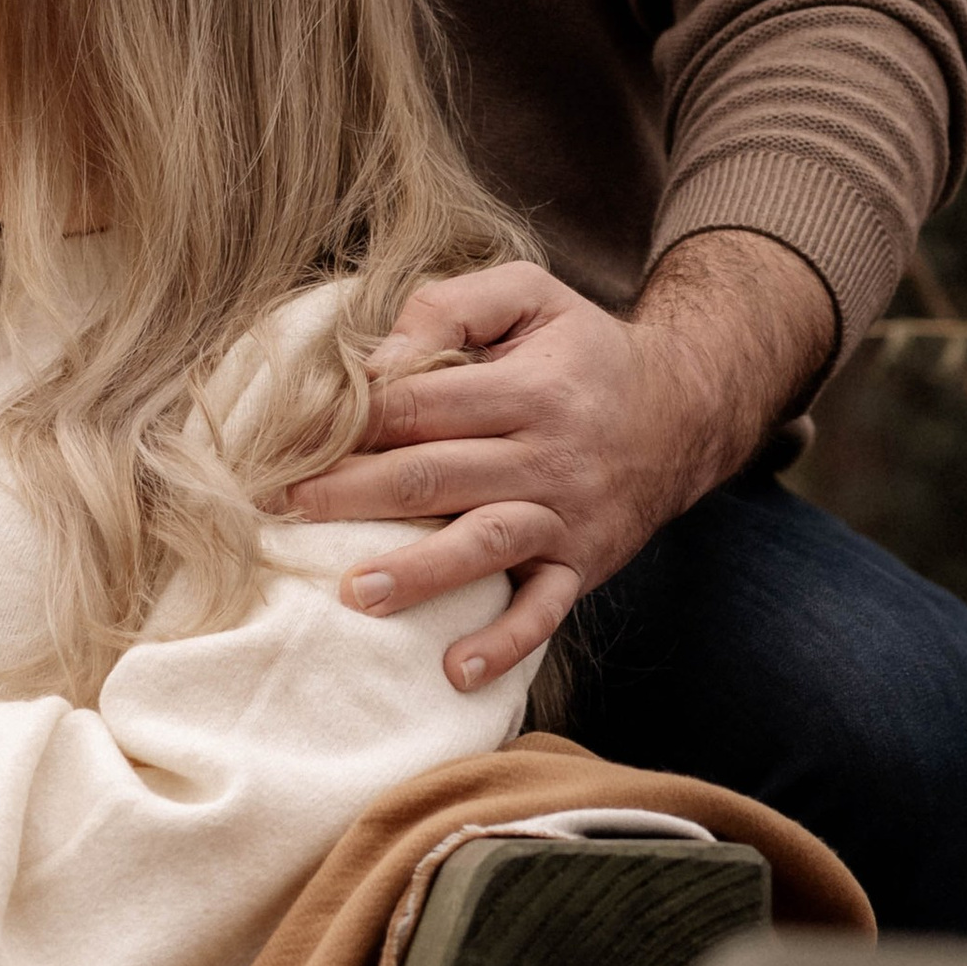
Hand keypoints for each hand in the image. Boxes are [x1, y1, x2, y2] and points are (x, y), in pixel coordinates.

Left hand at [284, 238, 834, 688]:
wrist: (685, 408)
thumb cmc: (581, 350)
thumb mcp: (530, 296)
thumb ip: (451, 308)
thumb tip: (380, 358)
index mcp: (529, 385)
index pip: (422, 403)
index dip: (353, 419)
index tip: (291, 439)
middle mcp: (549, 453)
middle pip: (436, 474)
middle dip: (352, 493)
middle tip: (281, 509)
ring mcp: (566, 515)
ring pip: (484, 545)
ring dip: (418, 572)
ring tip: (353, 593)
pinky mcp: (582, 564)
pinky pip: (545, 610)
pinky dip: (505, 643)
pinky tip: (456, 669)